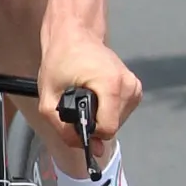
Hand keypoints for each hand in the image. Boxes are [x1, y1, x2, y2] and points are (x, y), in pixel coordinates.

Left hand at [39, 28, 142, 158]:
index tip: (75, 119)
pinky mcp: (136, 88)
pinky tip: (96, 97)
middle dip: (94, 124)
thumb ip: (64, 130)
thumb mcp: (49, 99)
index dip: (89, 132)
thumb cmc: (60, 61)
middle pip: (113, 127)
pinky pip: (122, 113)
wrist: (75, 35)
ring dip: (100, 117)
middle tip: (77, 104)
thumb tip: (90, 150)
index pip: (107, 129)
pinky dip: (107, 110)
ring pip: (118, 122)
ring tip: (86, 97)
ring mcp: (135, 86)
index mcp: (112, 86)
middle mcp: (130, 86)